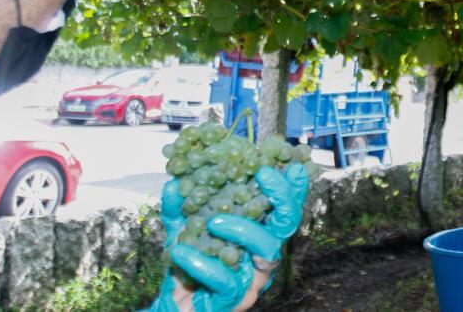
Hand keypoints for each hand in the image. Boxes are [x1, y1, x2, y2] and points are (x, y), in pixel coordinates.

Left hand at [146, 164, 310, 311]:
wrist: (171, 306)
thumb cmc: (185, 265)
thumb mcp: (180, 229)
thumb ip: (179, 207)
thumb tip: (175, 183)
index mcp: (256, 233)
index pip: (281, 208)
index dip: (291, 187)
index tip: (290, 165)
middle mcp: (262, 255)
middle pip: (287, 225)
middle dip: (281, 197)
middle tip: (263, 175)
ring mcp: (253, 279)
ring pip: (265, 250)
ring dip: (242, 229)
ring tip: (213, 220)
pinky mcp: (235, 300)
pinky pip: (227, 280)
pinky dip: (203, 263)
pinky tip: (181, 254)